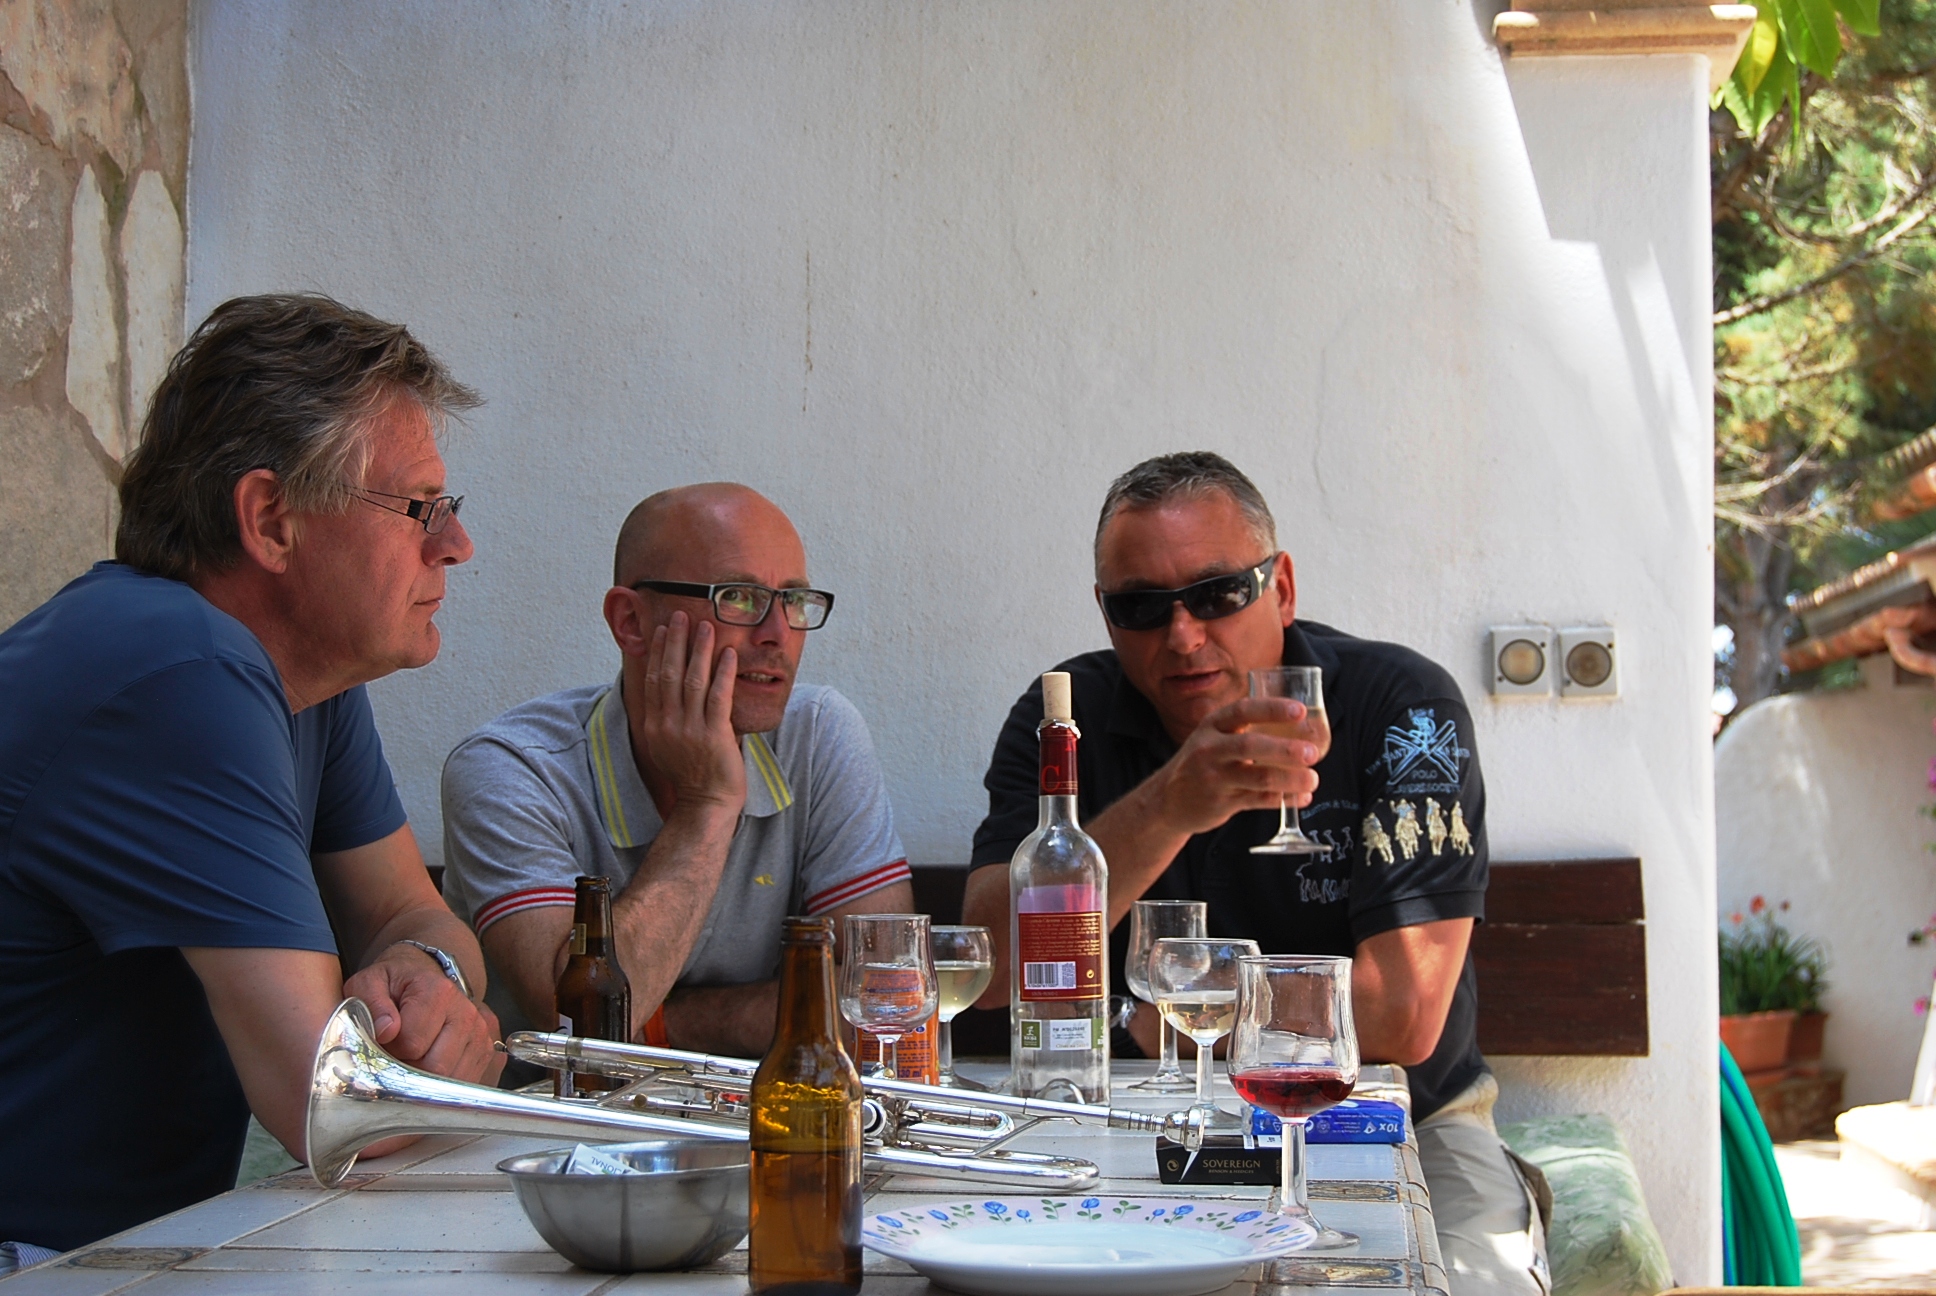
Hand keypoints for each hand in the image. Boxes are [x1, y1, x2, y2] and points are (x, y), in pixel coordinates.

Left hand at [346, 944, 504, 1084]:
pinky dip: (443, 1085)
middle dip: (410, 1070)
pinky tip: (430, 1065)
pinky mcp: (487, 1052)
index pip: (412, 1044)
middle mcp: (467, 1013)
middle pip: (436, 1067)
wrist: (423, 981)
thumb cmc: (393, 987)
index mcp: (439, 992)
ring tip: (414, 1058)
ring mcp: (481, 1034)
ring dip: (427, 1080)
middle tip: (397, 1055)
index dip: (391, 1050)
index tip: (386, 1040)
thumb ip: (371, 1003)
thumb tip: (387, 1030)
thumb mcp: (370, 983)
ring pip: (451, 1081)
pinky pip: (464, 1084)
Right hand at [636, 610, 745, 813]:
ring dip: (699, 650)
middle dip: (676, 641)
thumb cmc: (692, 774)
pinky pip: (718, 697)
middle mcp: (667, 725)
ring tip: (706, 626)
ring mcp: (690, 731)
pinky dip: (723, 673)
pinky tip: (728, 654)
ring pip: (693, 681)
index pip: (653, 679)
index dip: (658, 651)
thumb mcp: (669, 744)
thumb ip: (669, 716)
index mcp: (654, 725)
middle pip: (669, 673)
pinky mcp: (714, 736)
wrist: (706, 804)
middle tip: (680, 615)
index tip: (663, 629)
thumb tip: (671, 688)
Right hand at [1149, 697, 1320, 835]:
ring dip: (1290, 779)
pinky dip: (1284, 799)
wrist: (1167, 800)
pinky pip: (1258, 801)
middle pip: (1250, 745)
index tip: (1300, 711)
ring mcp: (1214, 778)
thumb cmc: (1203, 763)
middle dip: (1284, 748)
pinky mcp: (1220, 803)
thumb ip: (1246, 728)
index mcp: (1211, 726)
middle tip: (1312, 752)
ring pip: (1258, 777)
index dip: (1272, 709)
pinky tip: (1302, 798)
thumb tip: (1300, 725)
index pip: (1243, 711)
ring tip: (1313, 780)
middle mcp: (1209, 749)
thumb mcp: (1214, 737)